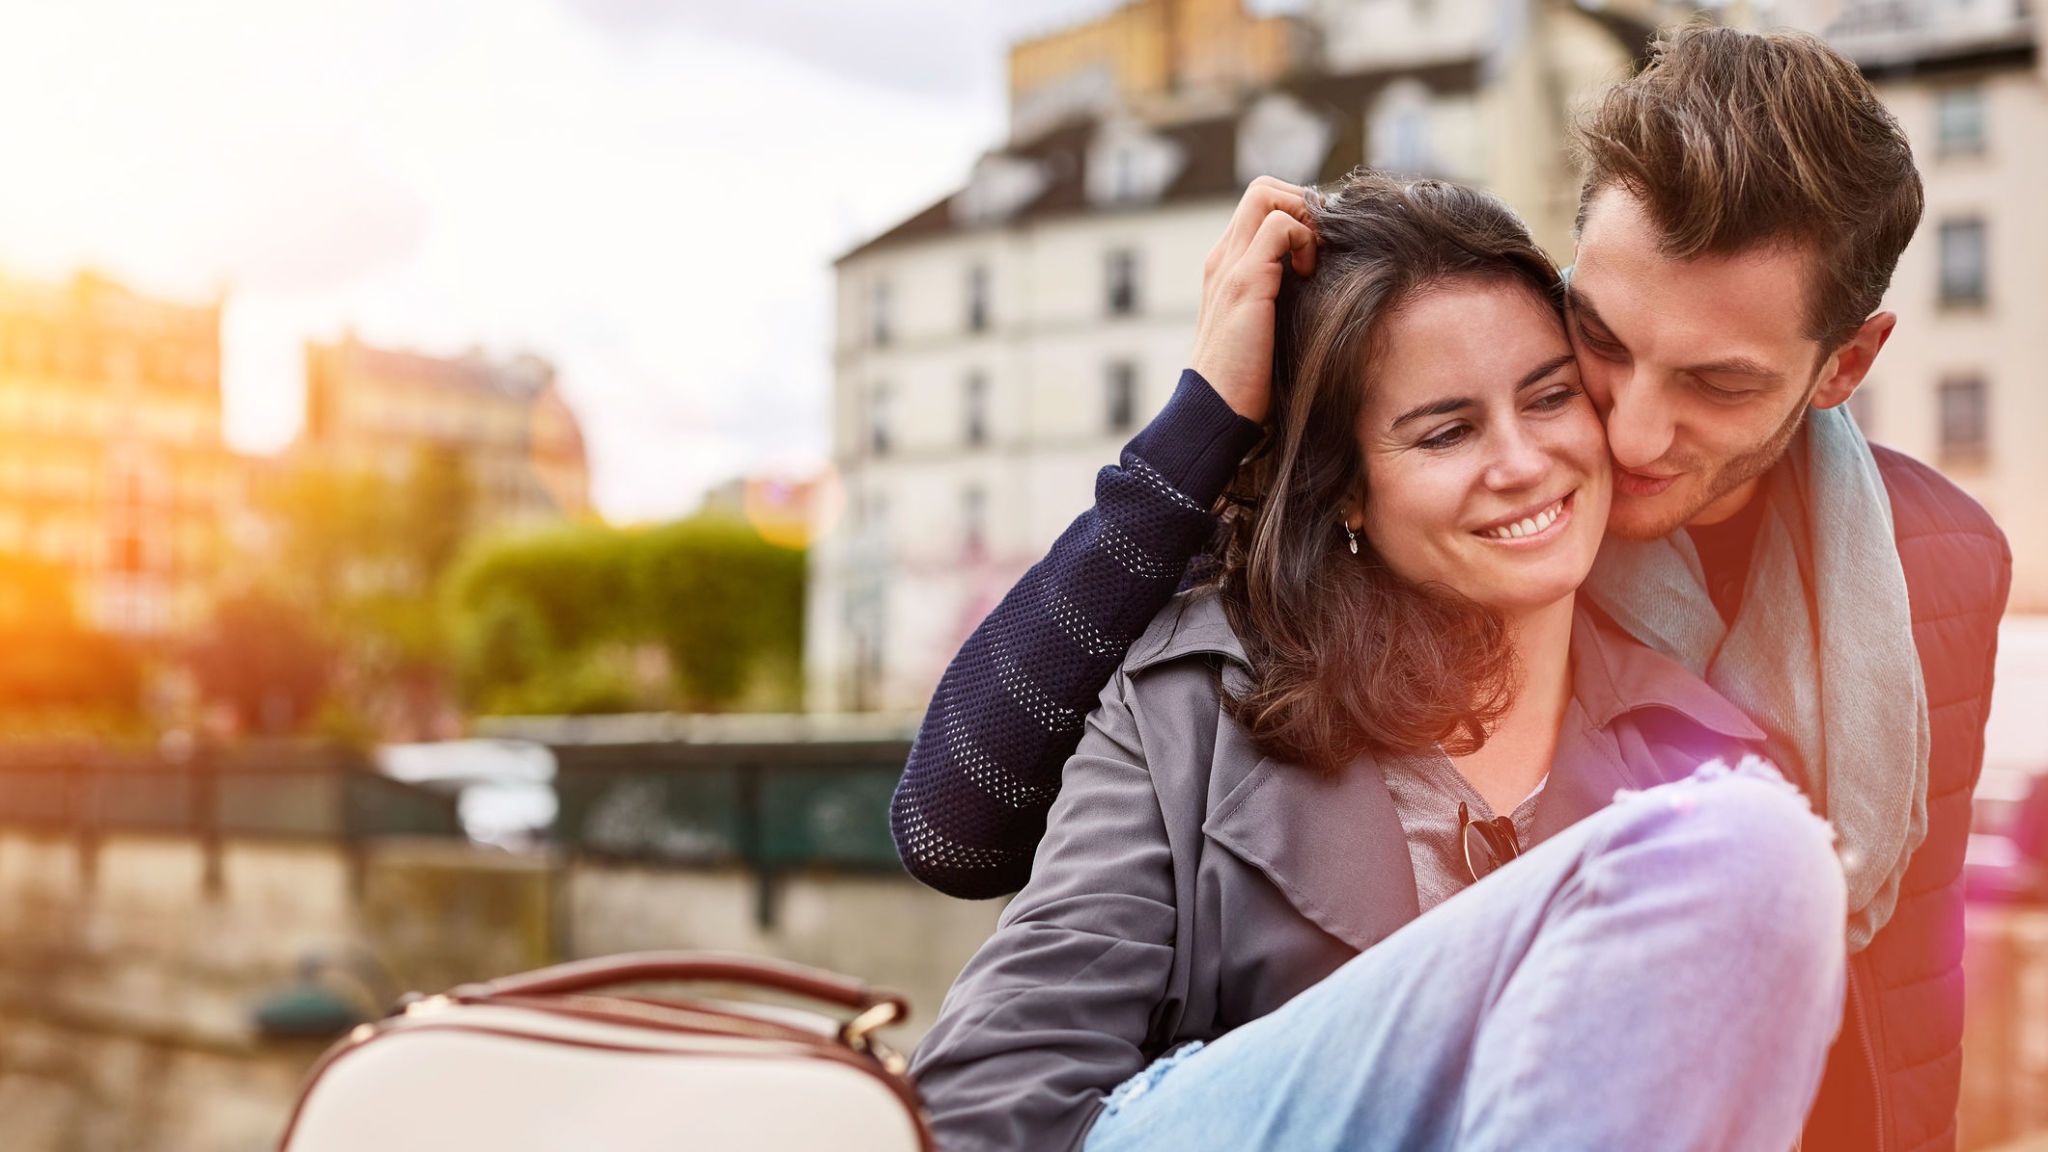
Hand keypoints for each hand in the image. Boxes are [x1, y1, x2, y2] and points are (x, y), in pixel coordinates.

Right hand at [1187, 176, 1317, 424]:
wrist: (1215, 413)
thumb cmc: (1248, 382)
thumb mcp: (1269, 329)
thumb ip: (1285, 298)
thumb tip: (1329, 284)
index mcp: (1227, 266)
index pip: (1262, 207)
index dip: (1298, 215)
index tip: (1321, 250)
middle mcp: (1223, 258)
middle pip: (1263, 189)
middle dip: (1303, 205)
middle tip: (1322, 247)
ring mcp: (1230, 266)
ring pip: (1267, 195)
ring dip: (1304, 217)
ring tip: (1315, 259)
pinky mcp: (1244, 282)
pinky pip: (1279, 227)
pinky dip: (1304, 239)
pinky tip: (1309, 276)